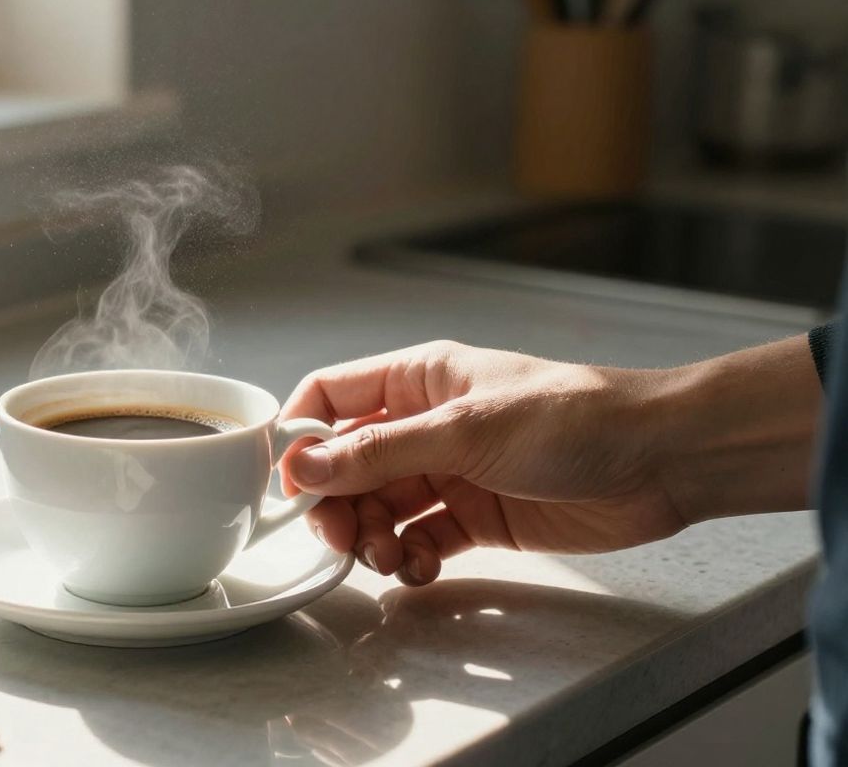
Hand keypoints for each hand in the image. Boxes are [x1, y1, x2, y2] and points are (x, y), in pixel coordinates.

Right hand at [278, 338, 819, 585]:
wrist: (661, 461)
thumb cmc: (574, 418)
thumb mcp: (464, 432)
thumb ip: (380, 452)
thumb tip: (306, 463)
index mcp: (418, 380)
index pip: (331, 398)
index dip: (300, 438)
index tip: (286, 483)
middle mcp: (426, 425)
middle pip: (348, 465)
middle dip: (336, 503)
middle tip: (340, 537)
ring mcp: (451, 473)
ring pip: (381, 509)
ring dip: (373, 538)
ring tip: (390, 557)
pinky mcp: (478, 517)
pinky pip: (422, 540)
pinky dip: (413, 559)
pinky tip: (421, 568)